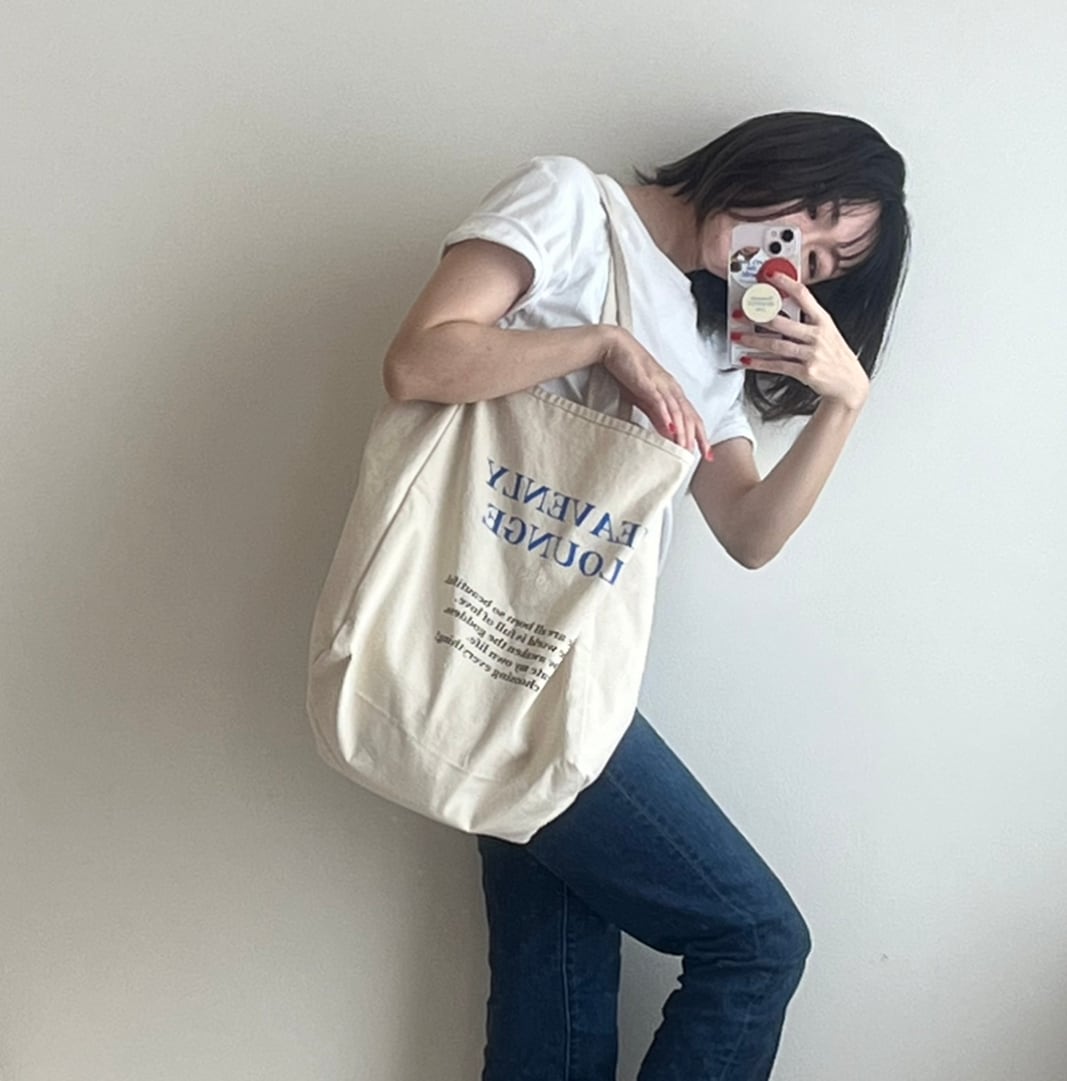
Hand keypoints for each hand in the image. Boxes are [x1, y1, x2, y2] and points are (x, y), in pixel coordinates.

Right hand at [599, 327, 712, 459]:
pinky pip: (658, 400)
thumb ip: (656, 414)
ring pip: (676, 410)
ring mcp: (660, 385)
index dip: (700, 434)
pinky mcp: (646, 382)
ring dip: (682, 430)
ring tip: (684, 446)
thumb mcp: (644, 397)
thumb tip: (667, 432)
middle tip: (700, 454)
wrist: (616, 347)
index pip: (691, 416)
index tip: (706, 452)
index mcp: (672, 391)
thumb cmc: (629, 371)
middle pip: (689, 415)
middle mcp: (671, 388)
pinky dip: (665, 414)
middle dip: (696, 436)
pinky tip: (669, 428)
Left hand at [732, 273, 869, 411]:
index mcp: (824, 321)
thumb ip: (808, 321)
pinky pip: (778, 366)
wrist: (850, 384)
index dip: (786, 284)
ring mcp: (812, 354)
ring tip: (738, 336)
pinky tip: (747, 359)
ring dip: (754, 340)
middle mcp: (818, 336)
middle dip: (758, 317)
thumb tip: (781, 311)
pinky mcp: (806, 372)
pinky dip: (759, 363)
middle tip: (741, 312)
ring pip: (776, 345)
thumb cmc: (835, 356)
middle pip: (783, 322)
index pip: (803, 296)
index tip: (770, 277)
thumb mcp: (828, 333)